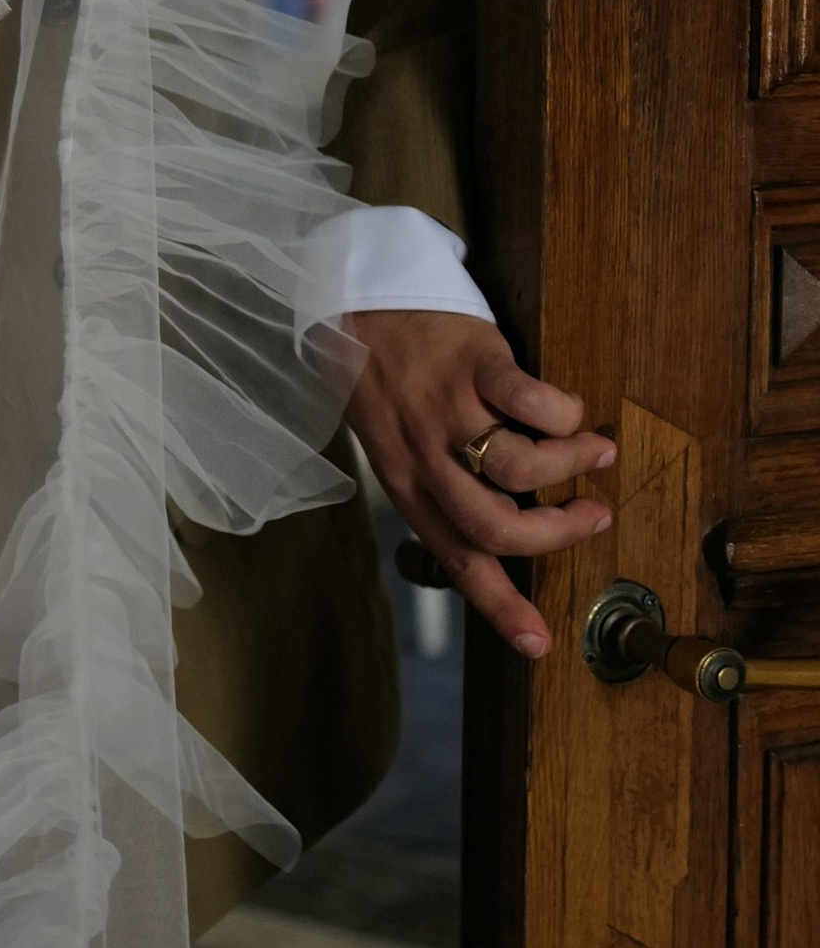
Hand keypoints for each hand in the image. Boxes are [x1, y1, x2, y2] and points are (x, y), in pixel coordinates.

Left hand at [341, 310, 615, 658]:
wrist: (351, 302)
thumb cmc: (383, 379)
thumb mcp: (398, 445)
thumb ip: (443, 487)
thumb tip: (509, 527)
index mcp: (408, 486)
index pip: (457, 560)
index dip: (499, 607)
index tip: (538, 644)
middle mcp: (424, 457)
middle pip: (495, 525)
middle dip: (556, 534)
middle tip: (595, 519)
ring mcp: (447, 409)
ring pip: (520, 466)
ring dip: (570, 466)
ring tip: (595, 453)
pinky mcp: (472, 361)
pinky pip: (530, 400)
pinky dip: (562, 413)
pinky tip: (570, 411)